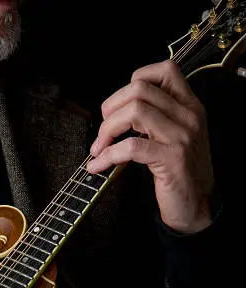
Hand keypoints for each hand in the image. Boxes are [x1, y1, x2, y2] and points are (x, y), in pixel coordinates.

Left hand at [87, 60, 213, 233]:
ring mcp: (181, 137)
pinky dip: (108, 155)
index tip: (119, 107)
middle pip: (140, 89)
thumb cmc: (181, 174)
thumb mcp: (176, 137)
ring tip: (99, 148)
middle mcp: (189, 116)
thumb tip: (117, 110)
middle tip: (103, 132)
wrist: (197, 207)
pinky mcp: (171, 159)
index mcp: (190, 106)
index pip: (164, 71)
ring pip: (134, 112)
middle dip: (110, 109)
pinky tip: (99, 165)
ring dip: (107, 130)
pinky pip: (131, 147)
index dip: (133, 82)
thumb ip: (157, 118)